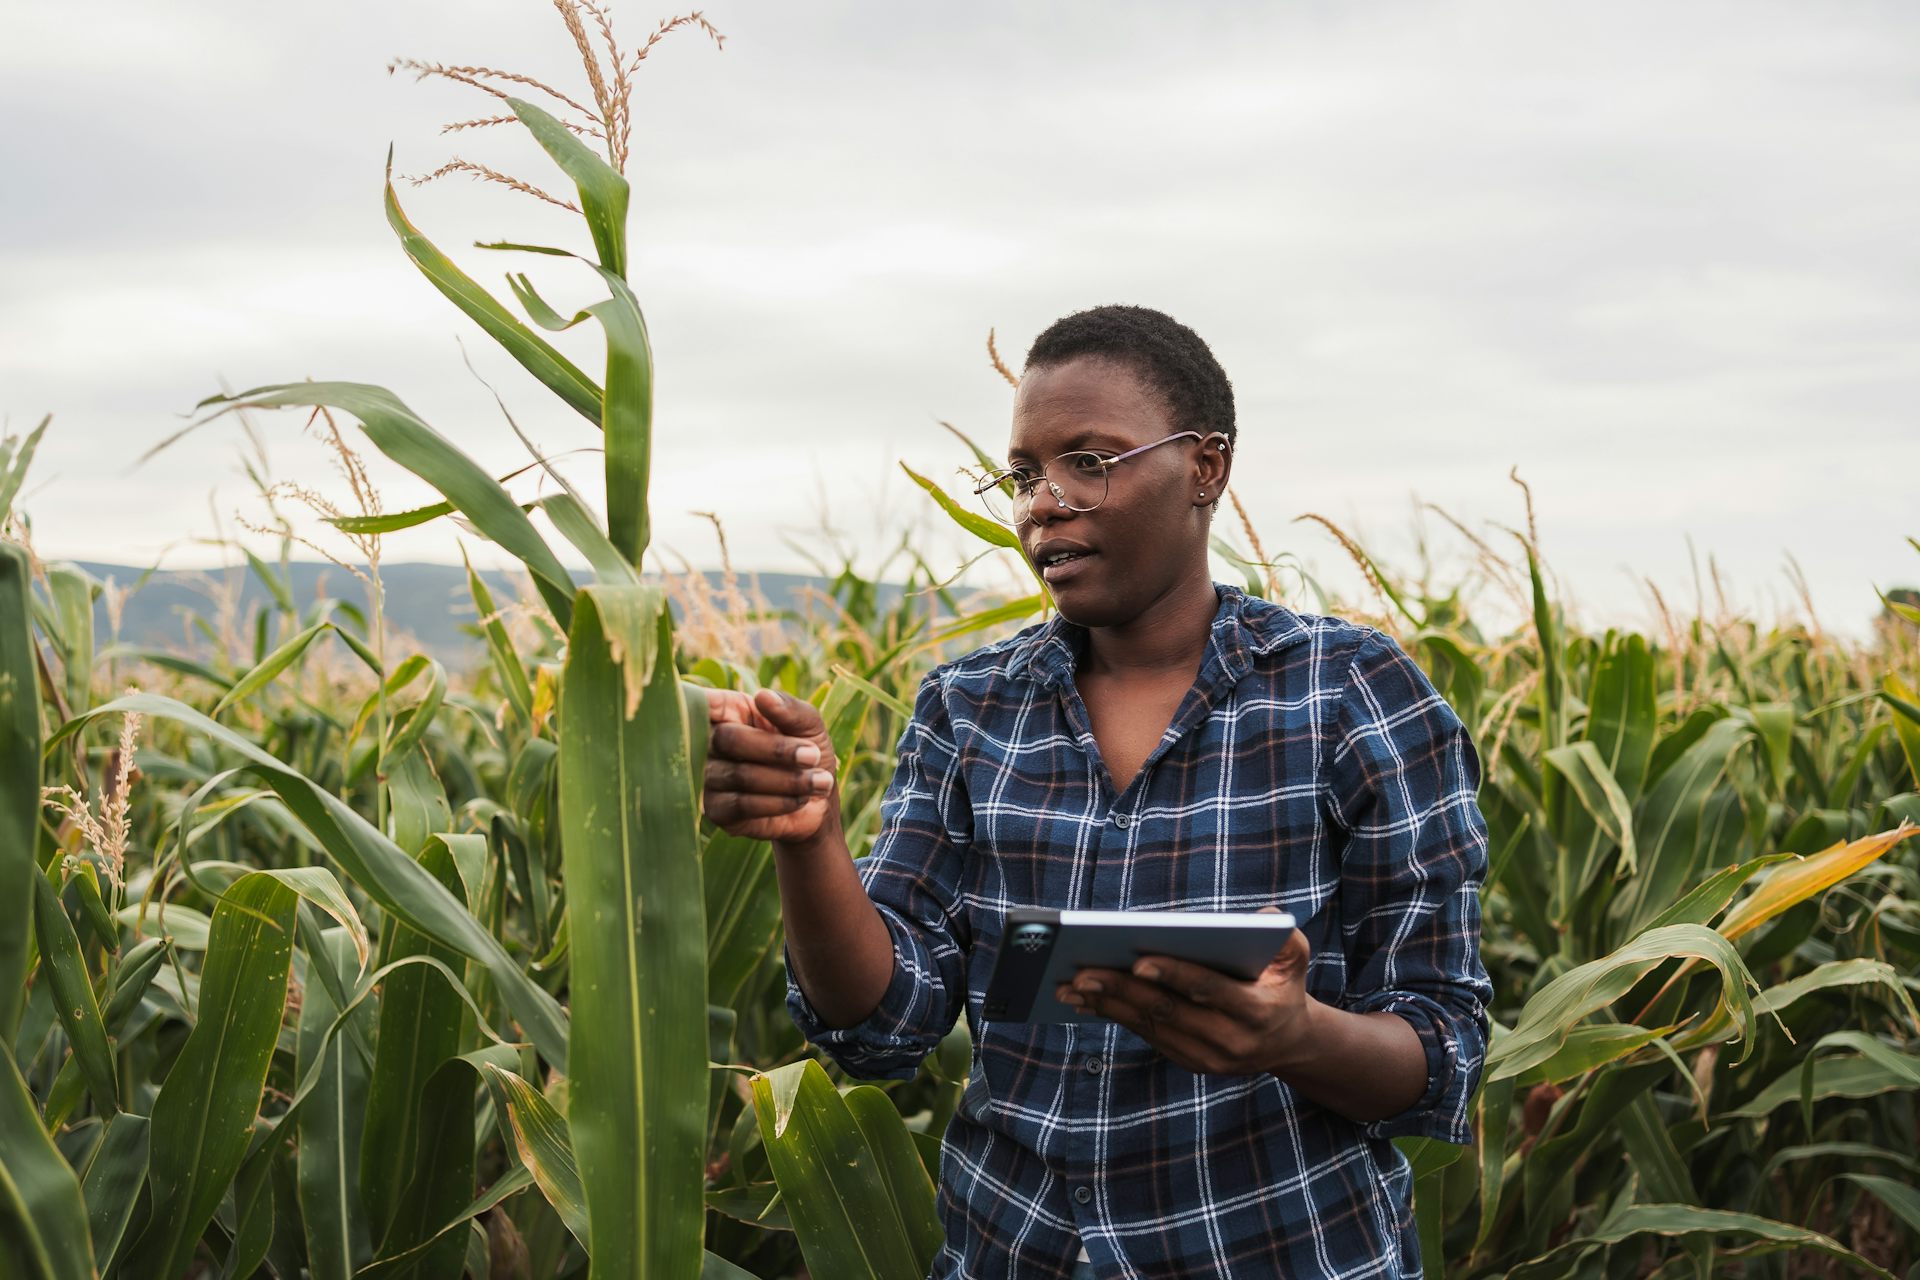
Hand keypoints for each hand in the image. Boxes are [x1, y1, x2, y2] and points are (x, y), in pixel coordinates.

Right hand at [702, 687, 839, 843]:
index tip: (747, 703)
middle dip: (776, 750)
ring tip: (820, 781)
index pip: (702, 701)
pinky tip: (801, 799)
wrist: (819, 803)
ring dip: (787, 780)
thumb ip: (789, 708)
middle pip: (727, 739)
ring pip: (739, 775)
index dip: (708, 702)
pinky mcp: (717, 811)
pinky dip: (778, 802)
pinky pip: (742, 804)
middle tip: (813, 756)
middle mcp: (710, 743)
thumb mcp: (810, 725)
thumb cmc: (809, 753)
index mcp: (729, 712)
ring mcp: (710, 778)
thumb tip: (763, 696)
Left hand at [1054, 908, 1314, 1075]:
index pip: (1208, 990)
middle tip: (1080, 972)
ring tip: (1070, 985)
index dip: (1174, 975)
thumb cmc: (1284, 985)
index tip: (1138, 961)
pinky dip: (1115, 1016)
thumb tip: (1260, 918)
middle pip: (1167, 1012)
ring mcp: (1207, 1056)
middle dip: (1121, 991)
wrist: (1288, 1042)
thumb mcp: (1296, 957)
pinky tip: (1085, 1001)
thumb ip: (1286, 933)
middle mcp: (1230, 1039)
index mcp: (1256, 1010)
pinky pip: (1146, 1036)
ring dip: (1107, 1006)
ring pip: (1150, 1027)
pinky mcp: (1189, 1061)